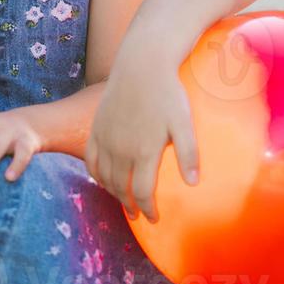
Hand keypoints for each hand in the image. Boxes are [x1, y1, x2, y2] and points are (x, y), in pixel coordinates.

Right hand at [85, 58, 198, 222]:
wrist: (142, 64)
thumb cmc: (168, 92)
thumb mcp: (184, 122)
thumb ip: (189, 154)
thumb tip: (193, 184)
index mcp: (144, 152)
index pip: (143, 193)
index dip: (148, 210)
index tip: (154, 219)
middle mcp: (121, 150)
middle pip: (122, 189)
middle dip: (130, 206)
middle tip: (138, 215)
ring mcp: (105, 139)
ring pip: (104, 178)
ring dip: (113, 193)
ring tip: (123, 200)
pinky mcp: (96, 128)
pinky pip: (90, 161)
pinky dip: (96, 175)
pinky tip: (103, 180)